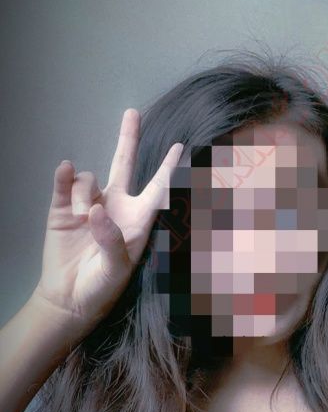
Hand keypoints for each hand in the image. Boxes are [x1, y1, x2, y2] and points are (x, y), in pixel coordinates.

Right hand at [33, 108, 182, 337]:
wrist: (69, 299)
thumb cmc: (101, 287)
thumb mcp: (115, 269)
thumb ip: (111, 240)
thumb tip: (96, 211)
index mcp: (137, 221)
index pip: (157, 190)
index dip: (169, 169)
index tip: (181, 147)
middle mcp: (115, 207)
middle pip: (124, 165)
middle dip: (128, 139)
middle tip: (133, 113)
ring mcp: (89, 205)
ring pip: (90, 179)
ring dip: (86, 194)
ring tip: (82, 219)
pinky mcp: (63, 208)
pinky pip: (65, 181)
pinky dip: (65, 176)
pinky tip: (65, 171)